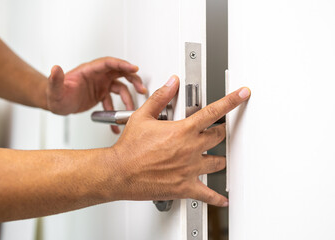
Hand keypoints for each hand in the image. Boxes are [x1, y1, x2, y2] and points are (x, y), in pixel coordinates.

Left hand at [46, 57, 146, 132]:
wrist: (57, 103)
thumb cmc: (56, 95)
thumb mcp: (55, 89)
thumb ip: (56, 79)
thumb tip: (55, 69)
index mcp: (89, 70)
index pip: (109, 63)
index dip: (122, 64)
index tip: (134, 68)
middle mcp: (97, 76)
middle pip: (120, 72)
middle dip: (133, 79)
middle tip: (141, 89)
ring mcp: (100, 85)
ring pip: (120, 88)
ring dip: (128, 98)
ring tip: (130, 110)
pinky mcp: (101, 94)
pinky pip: (113, 102)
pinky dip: (116, 112)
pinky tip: (115, 123)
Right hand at [108, 75, 250, 206]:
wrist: (119, 173)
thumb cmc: (129, 148)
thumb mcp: (142, 116)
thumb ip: (160, 97)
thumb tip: (171, 83)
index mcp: (182, 131)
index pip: (213, 112)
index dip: (231, 100)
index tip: (242, 95)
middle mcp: (190, 149)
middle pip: (219, 137)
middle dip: (222, 131)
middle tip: (220, 130)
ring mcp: (190, 169)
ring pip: (218, 162)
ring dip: (220, 158)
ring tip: (217, 157)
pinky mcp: (185, 187)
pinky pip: (207, 194)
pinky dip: (217, 198)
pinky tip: (222, 199)